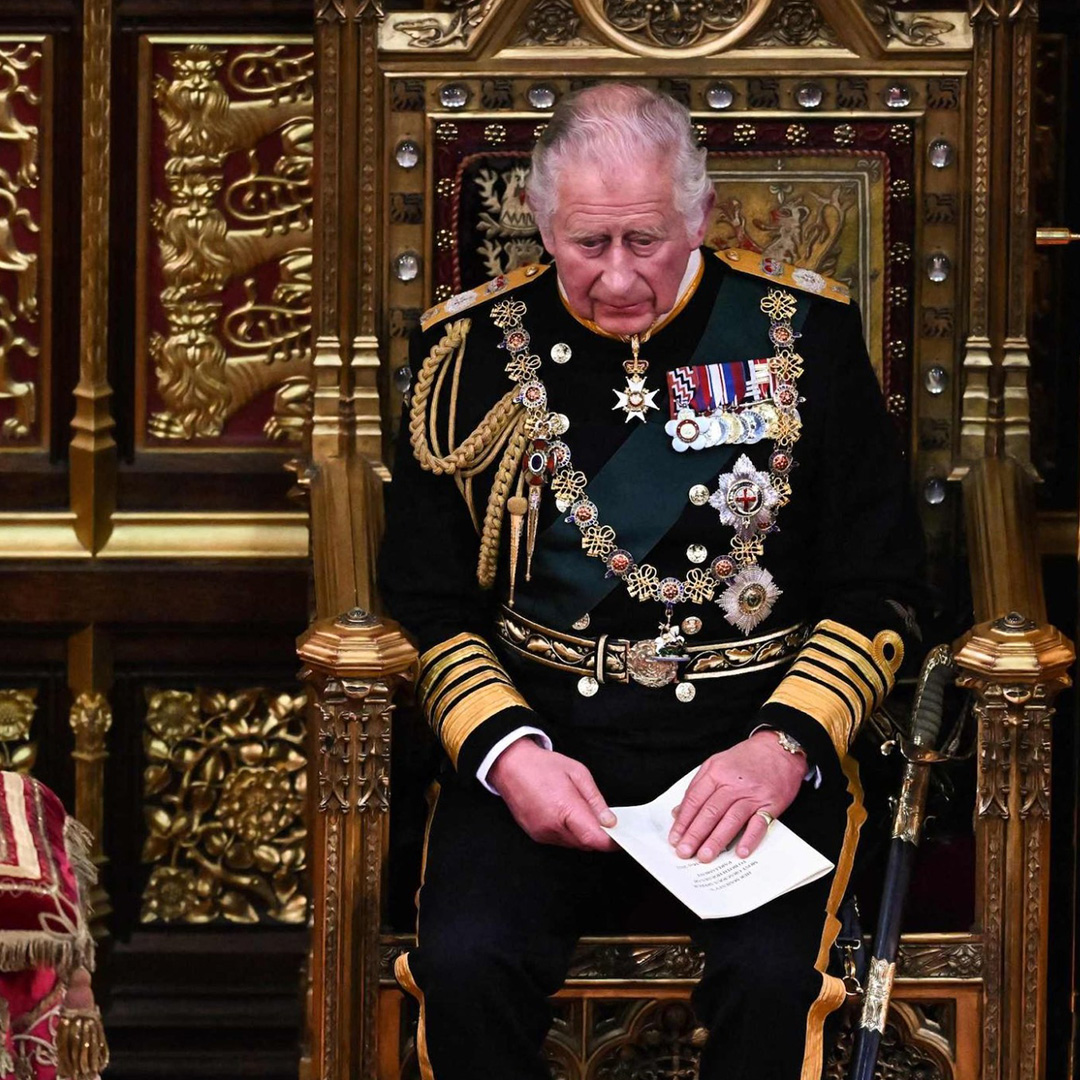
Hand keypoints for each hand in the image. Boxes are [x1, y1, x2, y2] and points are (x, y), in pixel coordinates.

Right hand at [487, 738, 617, 851]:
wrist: (510, 766)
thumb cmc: (543, 766)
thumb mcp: (577, 772)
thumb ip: (595, 800)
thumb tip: (609, 821)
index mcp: (564, 808)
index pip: (593, 838)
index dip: (611, 842)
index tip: (621, 837)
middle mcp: (551, 826)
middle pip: (585, 844)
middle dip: (598, 836)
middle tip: (605, 820)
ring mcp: (541, 833)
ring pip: (573, 844)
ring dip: (583, 834)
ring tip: (580, 811)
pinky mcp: (535, 835)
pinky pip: (559, 841)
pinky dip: (568, 833)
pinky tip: (566, 815)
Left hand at [668, 732, 805, 861]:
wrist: (779, 748)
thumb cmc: (746, 758)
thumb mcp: (716, 764)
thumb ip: (697, 787)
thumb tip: (679, 812)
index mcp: (716, 772)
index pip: (695, 800)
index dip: (683, 821)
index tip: (675, 838)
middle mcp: (733, 784)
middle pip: (710, 811)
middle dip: (695, 834)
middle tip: (684, 852)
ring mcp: (752, 794)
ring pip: (731, 819)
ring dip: (717, 839)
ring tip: (705, 856)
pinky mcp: (770, 803)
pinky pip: (759, 823)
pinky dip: (750, 838)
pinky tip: (740, 852)